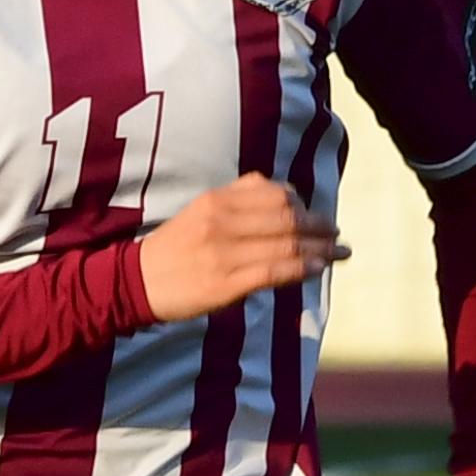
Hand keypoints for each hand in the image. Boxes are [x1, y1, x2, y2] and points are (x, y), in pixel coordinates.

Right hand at [139, 173, 339, 321]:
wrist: (138, 281)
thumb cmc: (175, 247)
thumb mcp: (201, 210)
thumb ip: (238, 197)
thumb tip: (284, 192)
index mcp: (217, 200)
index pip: (274, 194)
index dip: (304, 204)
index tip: (317, 215)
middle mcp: (222, 221)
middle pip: (286, 217)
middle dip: (319, 225)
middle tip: (336, 234)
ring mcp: (224, 253)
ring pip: (285, 244)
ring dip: (319, 248)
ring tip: (338, 252)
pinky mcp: (226, 283)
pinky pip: (274, 271)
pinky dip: (302, 268)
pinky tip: (318, 268)